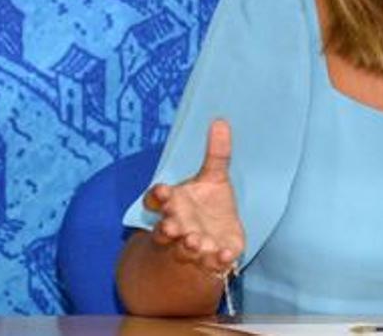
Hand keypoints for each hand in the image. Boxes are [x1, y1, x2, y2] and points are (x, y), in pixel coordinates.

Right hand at [143, 119, 244, 274]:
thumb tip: (221, 120)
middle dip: (168, 227)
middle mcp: (178, 226)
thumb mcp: (213, 177)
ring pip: (185, 248)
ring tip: (195, 241)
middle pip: (166, 228)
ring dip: (189, 245)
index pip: (156, 199)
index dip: (156, 196)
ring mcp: (193, 246)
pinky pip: (213, 263)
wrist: (211, 243)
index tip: (162, 191)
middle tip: (172, 225)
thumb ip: (216, 153)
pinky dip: (218, 260)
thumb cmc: (205, 206)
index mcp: (173, 203)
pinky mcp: (212, 260)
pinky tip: (226, 255)